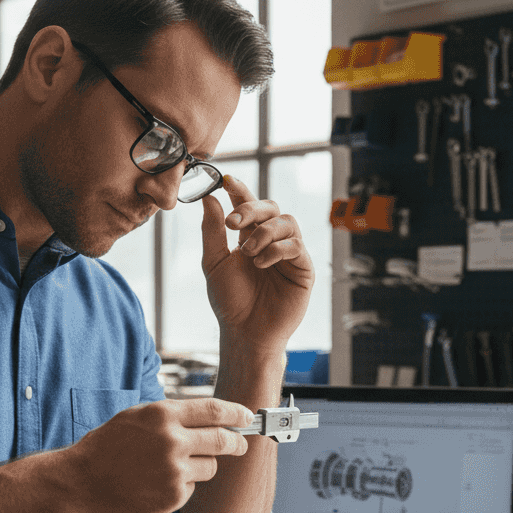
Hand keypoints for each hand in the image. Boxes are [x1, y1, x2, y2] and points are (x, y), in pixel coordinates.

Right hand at [63, 399, 252, 512]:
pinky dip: (181, 486)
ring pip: (210, 467)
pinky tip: (155, 484)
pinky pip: (192, 489)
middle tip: (240, 444)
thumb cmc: (108, 446)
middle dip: (237, 443)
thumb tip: (211, 417)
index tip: (247, 417)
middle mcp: (172, 441)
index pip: (215, 411)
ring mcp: (174, 471)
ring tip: (171, 467)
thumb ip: (172, 415)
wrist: (81, 482)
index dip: (237, 414)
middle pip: (224, 441)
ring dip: (201, 466)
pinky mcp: (172, 497)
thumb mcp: (137, 416)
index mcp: (163, 415)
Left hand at [200, 176, 314, 349]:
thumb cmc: (230, 301)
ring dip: (263, 232)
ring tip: (247, 252)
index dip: (240, 190)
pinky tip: (261, 263)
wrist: (245, 332)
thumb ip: (212, 231)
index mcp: (249, 237)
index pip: (248, 206)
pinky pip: (296, 244)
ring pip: (286, 221)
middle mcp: (271, 241)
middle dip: (251, 209)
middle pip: (270, 207)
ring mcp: (289, 254)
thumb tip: (209, 198)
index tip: (226, 180)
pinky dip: (276, 248)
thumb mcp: (214, 263)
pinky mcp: (303, 268)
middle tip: (233, 223)